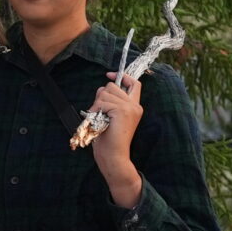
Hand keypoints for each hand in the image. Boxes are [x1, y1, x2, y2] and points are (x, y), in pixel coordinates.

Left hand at [88, 72, 144, 207]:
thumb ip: (111, 101)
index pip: (134, 83)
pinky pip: (103, 101)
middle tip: (99, 112)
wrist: (113, 155)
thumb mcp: (111, 115)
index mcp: (135, 106)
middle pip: (112, 86)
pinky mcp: (123, 111)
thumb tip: (103, 87)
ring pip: (105, 92)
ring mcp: (130, 108)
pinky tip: (99, 121)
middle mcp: (135, 105)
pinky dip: (96, 110)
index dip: (122, 76)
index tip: (109, 75)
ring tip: (99, 119)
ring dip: (96, 104)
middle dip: (100, 96)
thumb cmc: (108, 138)